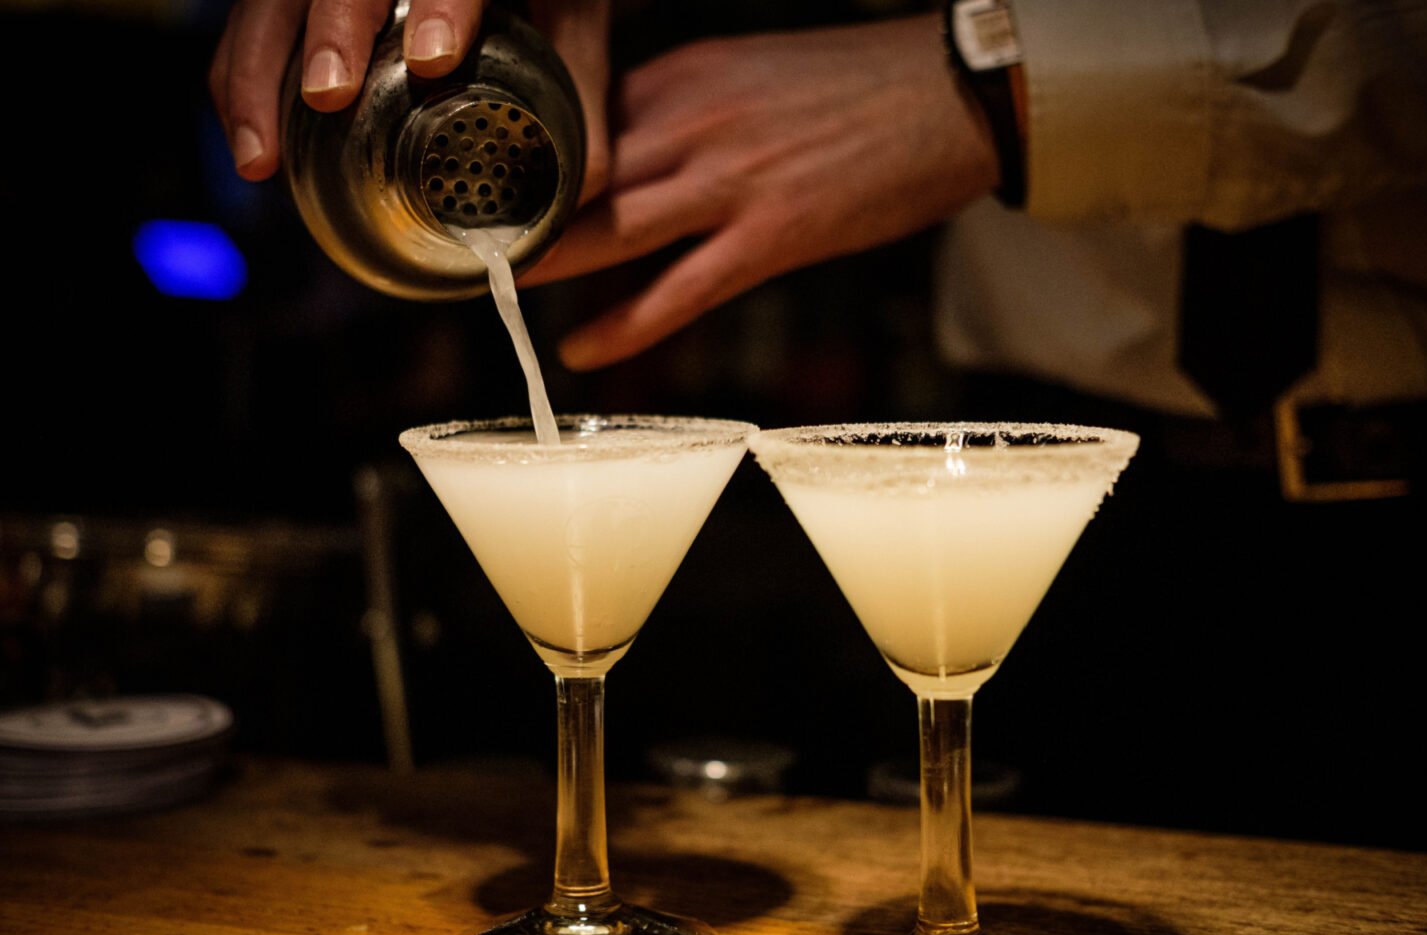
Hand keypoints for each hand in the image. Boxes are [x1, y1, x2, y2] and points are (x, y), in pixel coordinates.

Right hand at [208, 0, 610, 200]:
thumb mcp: (574, 13)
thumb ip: (583, 90)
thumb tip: (580, 193)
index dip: (443, 2)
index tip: (434, 59)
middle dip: (331, 31)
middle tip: (327, 100)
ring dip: (255, 74)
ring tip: (260, 161)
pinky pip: (252, 20)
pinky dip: (242, 76)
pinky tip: (253, 140)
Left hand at [519, 15, 1000, 369]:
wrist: (952, 94)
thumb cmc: (856, 85)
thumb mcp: (746, 71)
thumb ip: (676, 109)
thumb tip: (619, 150)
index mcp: (682, 77)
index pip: (576, 121)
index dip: (519, 162)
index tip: (474, 191)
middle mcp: (691, 123)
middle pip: (573, 175)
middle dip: (508, 213)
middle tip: (456, 247)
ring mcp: (730, 183)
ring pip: (609, 230)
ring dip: (543, 266)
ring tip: (491, 294)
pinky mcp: (772, 238)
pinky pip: (679, 292)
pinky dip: (624, 326)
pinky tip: (580, 351)